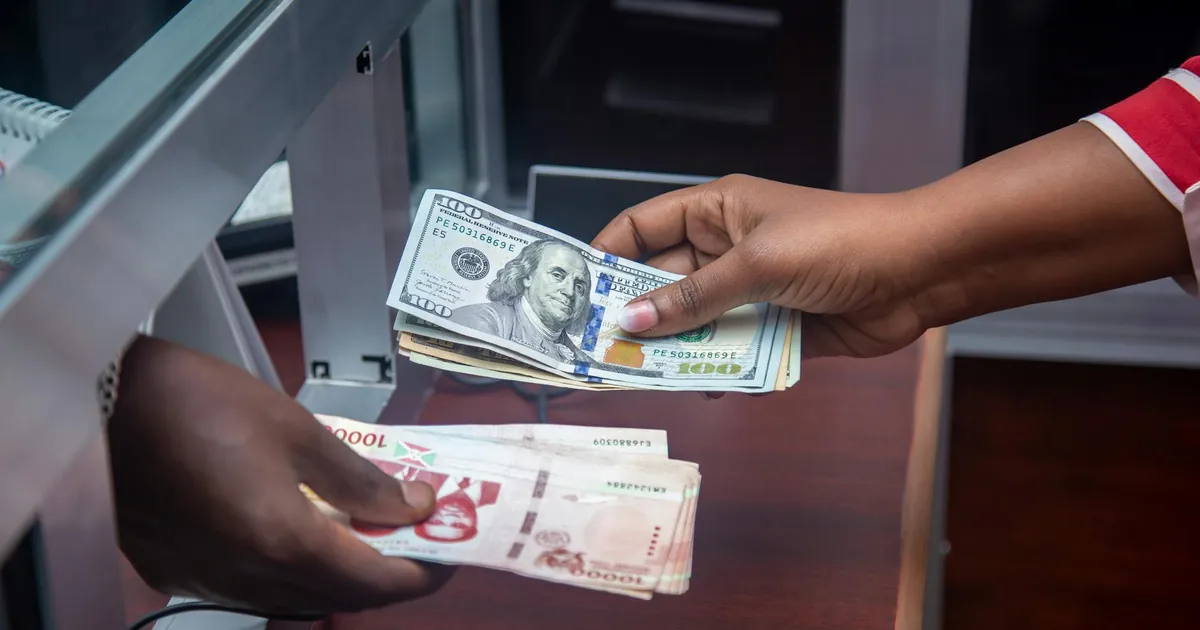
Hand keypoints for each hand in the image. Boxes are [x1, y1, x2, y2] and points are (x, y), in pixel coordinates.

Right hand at [107, 336, 452, 613]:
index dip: (423, 574)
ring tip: (367, 529)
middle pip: (339, 596)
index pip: (376, 584)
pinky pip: (251, 586)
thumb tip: (411, 503)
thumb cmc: (192, 403)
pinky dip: (289, 567)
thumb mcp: (297, 430)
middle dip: (387, 572)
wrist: (103, 403)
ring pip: (296, 596)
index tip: (449, 552)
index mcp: (283, 540)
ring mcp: (208, 579)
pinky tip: (300, 528)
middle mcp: (246, 575)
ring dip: (339, 572)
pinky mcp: (179, 570)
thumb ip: (361, 479)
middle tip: (415, 535)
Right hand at [591, 174, 935, 359]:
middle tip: (604, 352)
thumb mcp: (756, 264)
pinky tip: (707, 385)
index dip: (608, 255)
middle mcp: (728, 249)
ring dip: (678, 348)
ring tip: (648, 377)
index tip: (577, 294)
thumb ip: (693, 296)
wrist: (920, 274)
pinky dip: (719, 368)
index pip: (644, 227)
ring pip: (696, 323)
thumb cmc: (839, 243)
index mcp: (717, 212)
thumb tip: (631, 320)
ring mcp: (752, 290)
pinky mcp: (776, 328)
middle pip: (664, 282)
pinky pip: (733, 350)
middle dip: (638, 315)